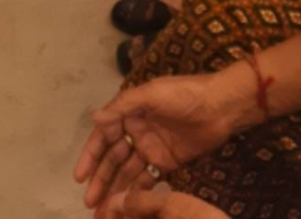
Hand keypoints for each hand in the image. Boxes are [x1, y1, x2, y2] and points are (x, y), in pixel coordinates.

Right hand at [75, 76, 236, 213]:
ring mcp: (152, 148)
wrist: (221, 106)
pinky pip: (147, 180)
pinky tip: (126, 208)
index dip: (91, 155)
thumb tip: (93, 117)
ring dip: (114, 190)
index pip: (105, 136)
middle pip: (114, 158)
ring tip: (101, 212)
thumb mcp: (152, 94)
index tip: (79, 177)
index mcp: (131, 111)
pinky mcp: (167, 162)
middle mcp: (137, 130)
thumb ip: (123, 106)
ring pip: (127, 172)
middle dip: (100, 179)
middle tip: (89, 203)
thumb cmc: (185, 95)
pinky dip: (135, 193)